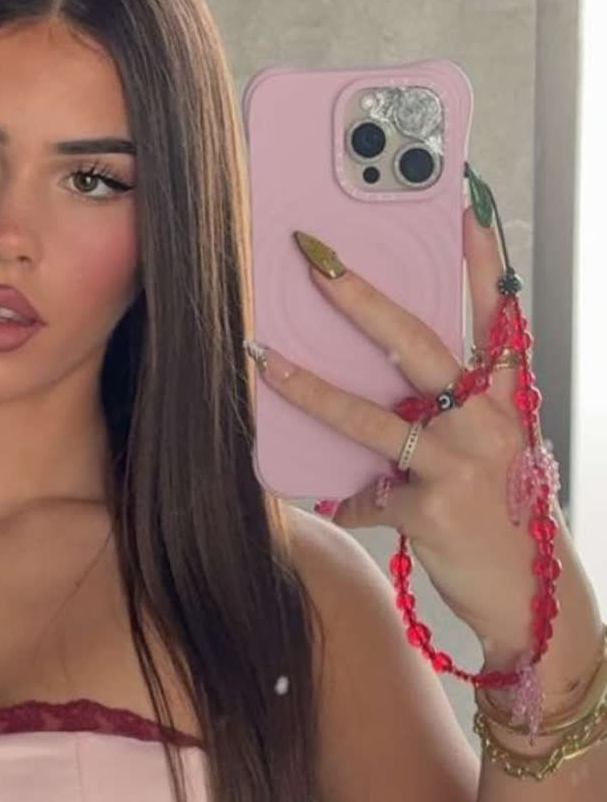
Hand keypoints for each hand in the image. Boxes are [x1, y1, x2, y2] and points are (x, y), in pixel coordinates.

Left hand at [249, 204, 553, 660]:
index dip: (481, 255)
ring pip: (371, 418)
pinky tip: (332, 504)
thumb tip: (387, 388)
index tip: (462, 200)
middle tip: (318, 261)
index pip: (497, 312)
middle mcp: (485, 421)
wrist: (537, 601)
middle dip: (362, 300)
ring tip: (265, 360)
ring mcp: (457, 465)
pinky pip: (365, 497)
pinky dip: (346, 502)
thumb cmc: (510, 517)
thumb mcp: (498, 452)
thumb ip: (452, 413)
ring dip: (310, 389)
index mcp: (504, 398)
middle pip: (417, 345)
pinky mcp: (430, 511)